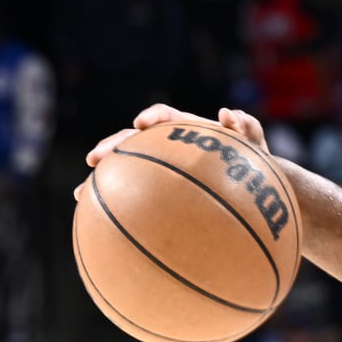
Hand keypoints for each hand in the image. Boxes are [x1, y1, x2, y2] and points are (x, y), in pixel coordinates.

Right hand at [75, 105, 267, 201]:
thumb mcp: (257, 148)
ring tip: (80, 194)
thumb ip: (247, 127)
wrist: (261, 196)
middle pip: (133, 144)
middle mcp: (171, 151)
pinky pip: (136, 202)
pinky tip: (100, 228)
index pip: (165, 119)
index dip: (151, 118)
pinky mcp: (162, 199)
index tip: (141, 125)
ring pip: (126, 174)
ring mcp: (164, 175)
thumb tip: (227, 114)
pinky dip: (117, 211)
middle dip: (111, 148)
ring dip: (100, 181)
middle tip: (94, 158)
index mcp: (189, 134)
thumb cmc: (258, 168)